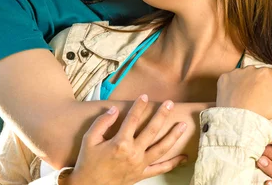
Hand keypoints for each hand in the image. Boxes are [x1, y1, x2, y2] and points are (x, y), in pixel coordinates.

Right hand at [62, 95, 187, 184]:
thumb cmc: (88, 162)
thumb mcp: (89, 139)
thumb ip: (102, 122)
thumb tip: (114, 109)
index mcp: (120, 143)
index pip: (132, 119)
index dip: (139, 106)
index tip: (145, 96)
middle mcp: (133, 153)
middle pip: (151, 130)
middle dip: (161, 115)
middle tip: (170, 104)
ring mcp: (140, 164)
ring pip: (161, 148)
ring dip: (173, 136)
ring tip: (183, 125)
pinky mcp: (142, 174)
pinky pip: (161, 169)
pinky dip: (173, 163)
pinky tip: (183, 157)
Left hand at [216, 67, 271, 118]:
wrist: (236, 121)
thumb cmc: (259, 114)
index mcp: (264, 73)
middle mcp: (249, 69)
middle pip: (260, 74)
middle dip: (262, 83)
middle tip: (260, 98)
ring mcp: (234, 73)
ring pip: (245, 75)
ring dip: (248, 82)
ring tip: (249, 98)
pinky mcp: (223, 78)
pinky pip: (232, 78)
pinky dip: (235, 84)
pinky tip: (238, 96)